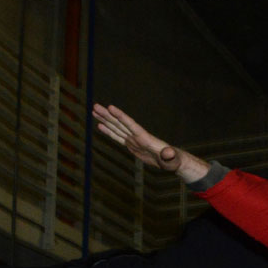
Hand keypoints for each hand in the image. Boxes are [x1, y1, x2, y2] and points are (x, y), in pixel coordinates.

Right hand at [92, 103, 210, 183]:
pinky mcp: (132, 145)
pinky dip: (109, 131)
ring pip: (117, 127)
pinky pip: (118, 137)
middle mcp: (137, 136)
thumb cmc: (173, 161)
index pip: (130, 124)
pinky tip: (100, 126)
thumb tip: (169, 153)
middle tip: (95, 106)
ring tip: (95, 111)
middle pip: (120, 123)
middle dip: (107, 115)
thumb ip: (169, 155)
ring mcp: (134, 140)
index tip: (110, 107)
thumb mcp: (171, 159)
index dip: (120, 116)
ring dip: (105, 120)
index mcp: (145, 137)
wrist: (172, 161)